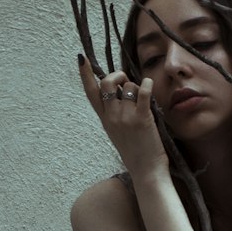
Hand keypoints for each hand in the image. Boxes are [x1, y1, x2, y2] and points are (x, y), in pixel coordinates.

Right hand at [78, 56, 169, 177]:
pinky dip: (147, 84)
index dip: (85, 75)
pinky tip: (150, 84)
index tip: (81, 59)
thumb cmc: (135, 152)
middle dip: (117, 76)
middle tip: (126, 82)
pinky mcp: (142, 119)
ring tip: (143, 99)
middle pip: (107, 83)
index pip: (91, 93)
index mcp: (105, 120)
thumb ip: (115, 114)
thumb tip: (122, 91)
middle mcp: (112, 117)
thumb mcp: (117, 133)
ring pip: (128, 87)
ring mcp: (126, 118)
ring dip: (137, 86)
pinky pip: (142, 92)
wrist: (146, 171)